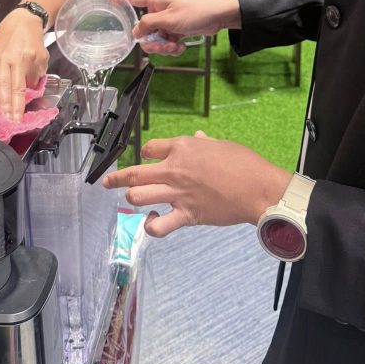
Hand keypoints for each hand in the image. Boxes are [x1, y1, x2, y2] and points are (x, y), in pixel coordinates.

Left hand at [0, 10, 48, 121]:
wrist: (27, 19)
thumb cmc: (6, 35)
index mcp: (3, 57)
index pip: (3, 84)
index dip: (4, 102)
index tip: (5, 117)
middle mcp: (19, 59)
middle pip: (18, 88)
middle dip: (16, 108)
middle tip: (16, 122)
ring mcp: (34, 60)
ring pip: (30, 84)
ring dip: (25, 89)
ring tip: (21, 77)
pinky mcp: (44, 60)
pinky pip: (37, 76)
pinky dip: (32, 78)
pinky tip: (29, 69)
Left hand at [103, 132, 290, 236]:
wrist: (257, 187)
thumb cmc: (244, 162)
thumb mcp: (222, 144)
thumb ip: (204, 143)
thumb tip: (198, 137)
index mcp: (182, 148)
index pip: (150, 149)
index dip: (145, 153)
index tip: (145, 157)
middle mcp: (174, 169)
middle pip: (134, 173)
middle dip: (116, 178)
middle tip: (107, 182)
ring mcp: (177, 194)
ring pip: (138, 196)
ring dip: (131, 198)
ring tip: (130, 200)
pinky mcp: (186, 215)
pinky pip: (159, 226)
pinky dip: (151, 226)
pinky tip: (152, 221)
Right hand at [115, 0, 239, 54]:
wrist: (219, 16)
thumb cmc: (196, 11)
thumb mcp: (169, 19)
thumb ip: (149, 24)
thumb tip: (135, 31)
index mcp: (155, 2)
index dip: (120, 1)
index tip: (109, 2)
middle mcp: (160, 11)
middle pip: (144, 29)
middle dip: (152, 42)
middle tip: (162, 45)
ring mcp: (169, 21)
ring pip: (156, 38)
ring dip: (164, 47)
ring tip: (174, 47)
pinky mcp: (177, 30)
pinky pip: (167, 42)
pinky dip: (173, 48)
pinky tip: (180, 48)